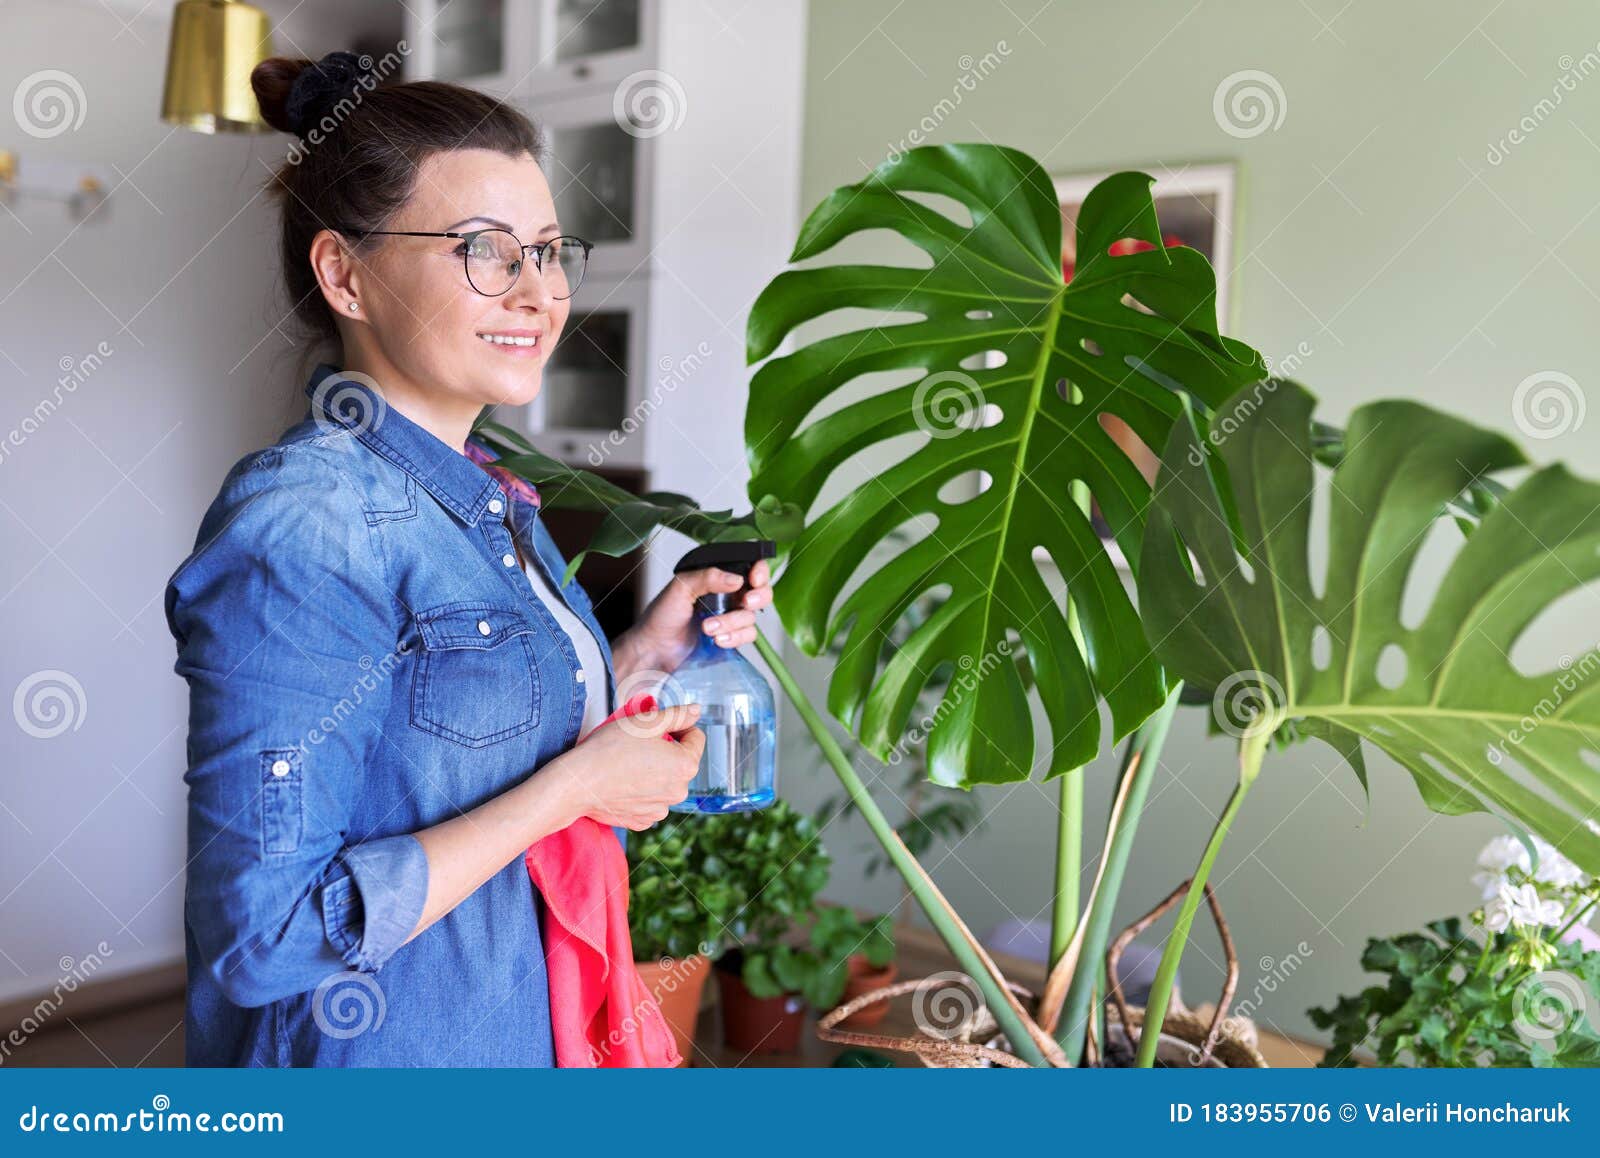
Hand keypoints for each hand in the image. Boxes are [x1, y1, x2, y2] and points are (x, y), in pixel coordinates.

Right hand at [548, 703, 705, 829]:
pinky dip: (641, 792)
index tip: (659, 726)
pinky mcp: (642, 820)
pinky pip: (649, 801)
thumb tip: (696, 711)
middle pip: (680, 762)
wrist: (580, 782)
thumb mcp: (646, 721)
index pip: (696, 738)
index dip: (679, 727)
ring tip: (629, 763)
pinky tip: (623, 783)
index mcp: (685, 766)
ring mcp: (660, 810)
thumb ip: (677, 715)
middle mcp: (679, 792)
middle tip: (639, 743)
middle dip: (666, 751)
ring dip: (654, 772)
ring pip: (665, 782)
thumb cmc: (611, 748)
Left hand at [612, 559, 772, 679]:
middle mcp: (728, 596)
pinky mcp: (731, 638)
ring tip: (708, 628)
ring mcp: (731, 617)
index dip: (760, 572)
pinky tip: (718, 640)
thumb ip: (707, 577)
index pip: (750, 567)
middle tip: (745, 602)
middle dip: (758, 597)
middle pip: (761, 592)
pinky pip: (748, 636)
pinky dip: (734, 637)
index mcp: (717, 578)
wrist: (655, 649)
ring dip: (732, 622)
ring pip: (751, 617)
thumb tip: (736, 579)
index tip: (754, 579)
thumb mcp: (680, 587)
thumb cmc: (662, 615)